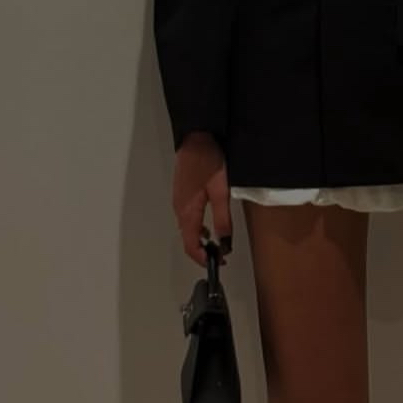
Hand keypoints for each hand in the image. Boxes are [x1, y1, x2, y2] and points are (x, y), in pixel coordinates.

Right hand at [173, 131, 232, 267]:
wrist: (195, 139)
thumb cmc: (207, 162)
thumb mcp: (221, 192)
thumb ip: (223, 219)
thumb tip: (224, 242)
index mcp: (188, 212)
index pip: (191, 245)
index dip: (202, 259)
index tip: (217, 262)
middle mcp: (179, 210)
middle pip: (187, 240)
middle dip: (202, 251)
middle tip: (219, 255)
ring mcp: (178, 202)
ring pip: (186, 230)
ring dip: (199, 240)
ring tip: (216, 243)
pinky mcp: (181, 194)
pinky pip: (186, 218)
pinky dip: (195, 228)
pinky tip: (207, 225)